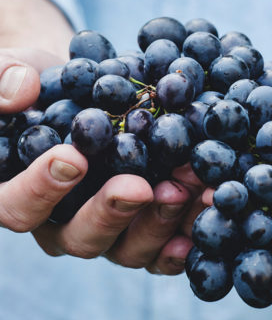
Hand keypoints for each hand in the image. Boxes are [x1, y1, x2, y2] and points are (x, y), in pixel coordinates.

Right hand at [0, 48, 202, 274]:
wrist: (88, 94)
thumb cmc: (47, 87)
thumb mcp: (18, 70)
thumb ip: (5, 77)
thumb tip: (19, 89)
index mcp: (23, 194)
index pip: (18, 206)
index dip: (41, 188)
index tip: (73, 157)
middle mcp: (64, 223)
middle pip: (80, 238)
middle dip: (111, 213)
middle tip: (139, 187)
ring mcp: (108, 230)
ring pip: (126, 249)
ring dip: (157, 222)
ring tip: (184, 189)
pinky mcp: (142, 228)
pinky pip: (161, 248)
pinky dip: (183, 237)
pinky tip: (203, 213)